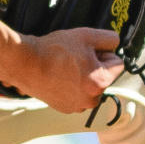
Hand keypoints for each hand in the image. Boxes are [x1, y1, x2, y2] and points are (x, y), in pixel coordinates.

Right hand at [3, 28, 124, 113]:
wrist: (26, 63)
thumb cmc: (54, 50)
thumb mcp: (86, 35)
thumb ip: (109, 38)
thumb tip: (116, 44)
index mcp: (100, 82)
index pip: (118, 63)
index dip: (104, 52)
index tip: (88, 50)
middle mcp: (92, 99)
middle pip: (104, 76)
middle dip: (94, 66)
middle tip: (75, 57)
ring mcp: (78, 106)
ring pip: (90, 86)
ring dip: (84, 77)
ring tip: (65, 67)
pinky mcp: (65, 108)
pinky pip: (77, 94)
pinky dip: (72, 86)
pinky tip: (59, 76)